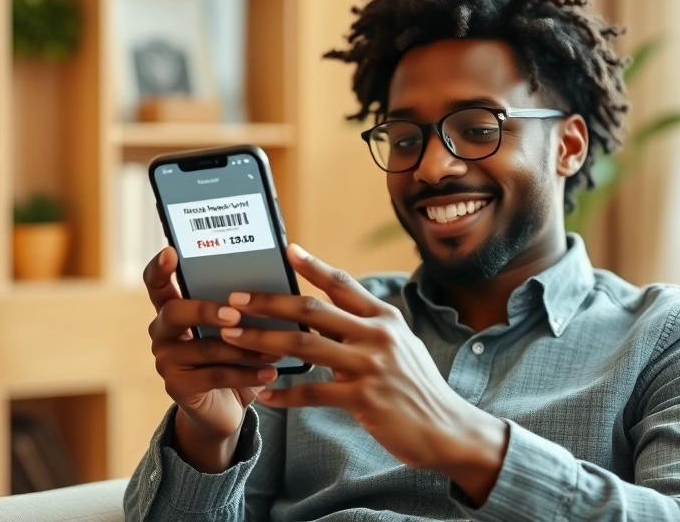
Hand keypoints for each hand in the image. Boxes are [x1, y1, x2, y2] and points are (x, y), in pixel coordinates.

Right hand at [144, 246, 280, 472]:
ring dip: (244, 347)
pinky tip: (270, 372)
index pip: (156, 283)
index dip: (160, 268)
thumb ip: (241, 304)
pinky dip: (247, 374)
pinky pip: (215, 376)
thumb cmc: (234, 355)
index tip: (171, 252)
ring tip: (277, 349)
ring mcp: (166, 360)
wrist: (225, 406)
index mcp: (172, 308)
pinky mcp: (177, 388)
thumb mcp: (235, 328)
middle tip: (235, 314)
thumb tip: (278, 272)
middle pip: (174, 312)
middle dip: (206, 310)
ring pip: (204, 347)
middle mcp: (162, 332)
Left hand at [219, 244, 508, 504]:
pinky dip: (284, 394)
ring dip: (262, 340)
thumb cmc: (418, 387)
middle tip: (233, 299)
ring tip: (231, 337)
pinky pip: (312, 393)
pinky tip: (262, 395)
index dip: (312, 267)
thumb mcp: (400, 346)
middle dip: (267, 303)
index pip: (342, 284)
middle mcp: (377, 335)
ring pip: (304, 346)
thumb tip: (329, 317)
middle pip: (311, 310)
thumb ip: (367, 328)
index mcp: (385, 317)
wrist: (448, 428)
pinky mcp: (363, 398)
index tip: (286, 250)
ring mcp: (370, 366)